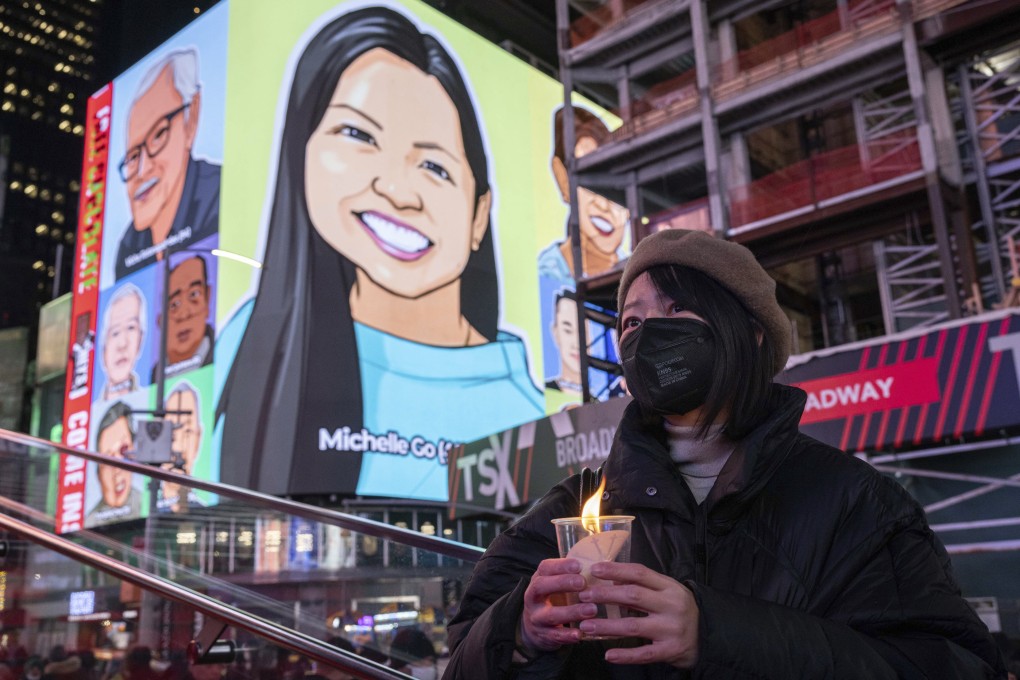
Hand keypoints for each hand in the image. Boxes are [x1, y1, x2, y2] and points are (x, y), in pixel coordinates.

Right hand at [519, 557, 598, 651]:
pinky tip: (581, 634)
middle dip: (562, 583)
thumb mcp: (556, 585)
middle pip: (542, 586)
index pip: (545, 568)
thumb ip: (571, 576)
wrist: (535, 627)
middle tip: (583, 583)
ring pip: (551, 614)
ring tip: (592, 609)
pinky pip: (555, 636)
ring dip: (572, 612)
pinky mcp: (543, 635)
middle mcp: (533, 597)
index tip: (579, 565)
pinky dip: (568, 635)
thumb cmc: (553, 599)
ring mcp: (536, 617)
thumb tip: (601, 566)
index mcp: (538, 579)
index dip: (560, 565)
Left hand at [576, 561, 698, 667]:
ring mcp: (671, 629)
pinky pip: (644, 654)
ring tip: (586, 626)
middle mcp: (671, 606)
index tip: (595, 569)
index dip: (616, 570)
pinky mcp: (670, 650)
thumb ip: (643, 586)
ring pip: (634, 626)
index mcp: (669, 587)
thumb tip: (611, 580)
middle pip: (633, 596)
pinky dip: (625, 655)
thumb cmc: (679, 609)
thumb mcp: (666, 591)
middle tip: (584, 596)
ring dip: (607, 626)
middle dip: (605, 595)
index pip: (640, 573)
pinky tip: (608, 654)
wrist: (706, 636)